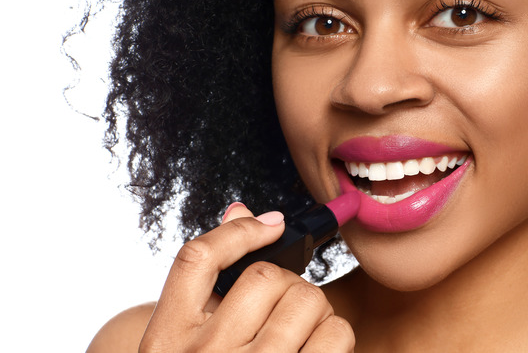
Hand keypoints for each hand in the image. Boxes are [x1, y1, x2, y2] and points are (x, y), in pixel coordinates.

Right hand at [139, 203, 354, 351]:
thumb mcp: (185, 345)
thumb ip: (206, 286)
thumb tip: (242, 213)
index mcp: (166, 341)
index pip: (196, 259)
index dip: (240, 231)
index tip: (271, 223)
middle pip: (269, 278)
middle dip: (288, 286)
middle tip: (285, 310)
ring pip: (310, 301)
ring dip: (316, 310)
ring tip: (301, 335)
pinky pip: (337, 335)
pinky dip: (336, 336)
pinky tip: (318, 352)